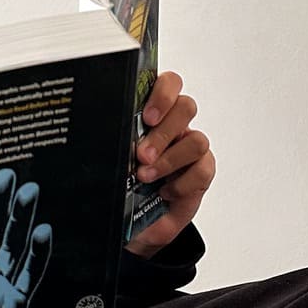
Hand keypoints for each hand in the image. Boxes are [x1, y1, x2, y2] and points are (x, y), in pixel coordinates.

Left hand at [125, 69, 215, 256]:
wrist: (139, 223)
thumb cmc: (124, 186)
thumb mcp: (113, 162)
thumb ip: (114, 146)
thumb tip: (104, 138)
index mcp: (153, 113)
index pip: (168, 84)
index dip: (162, 94)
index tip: (145, 117)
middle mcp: (175, 126)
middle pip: (185, 107)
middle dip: (163, 131)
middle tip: (141, 154)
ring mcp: (189, 148)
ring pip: (197, 139)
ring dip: (169, 159)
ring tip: (145, 176)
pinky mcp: (202, 171)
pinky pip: (203, 168)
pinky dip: (182, 183)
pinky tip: (164, 191)